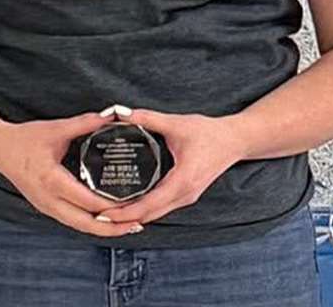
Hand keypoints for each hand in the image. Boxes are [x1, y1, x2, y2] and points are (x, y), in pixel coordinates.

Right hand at [0, 110, 143, 237]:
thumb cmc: (23, 139)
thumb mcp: (54, 129)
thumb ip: (83, 124)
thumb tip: (109, 117)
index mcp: (53, 180)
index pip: (88, 201)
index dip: (113, 207)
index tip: (135, 204)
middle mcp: (49, 199)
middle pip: (87, 224)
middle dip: (114, 227)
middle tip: (139, 224)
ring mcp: (46, 207)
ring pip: (80, 227)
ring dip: (104, 229)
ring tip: (129, 226)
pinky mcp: (46, 208)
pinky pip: (73, 222)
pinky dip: (91, 224)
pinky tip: (107, 221)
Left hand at [94, 109, 246, 225]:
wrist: (235, 141)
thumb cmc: (209, 133)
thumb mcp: (176, 123)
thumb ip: (147, 118)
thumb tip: (120, 113)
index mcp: (182, 180)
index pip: (150, 204)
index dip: (126, 212)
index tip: (105, 214)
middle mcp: (185, 194)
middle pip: (150, 215)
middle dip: (124, 219)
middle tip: (97, 216)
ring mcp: (187, 197)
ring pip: (156, 214)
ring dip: (133, 216)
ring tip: (107, 214)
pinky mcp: (186, 194)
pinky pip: (162, 208)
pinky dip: (145, 210)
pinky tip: (128, 205)